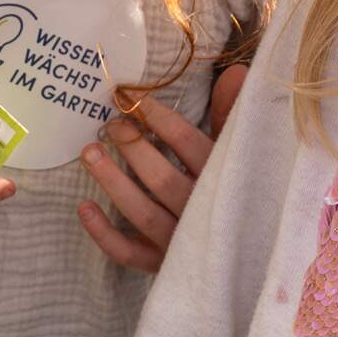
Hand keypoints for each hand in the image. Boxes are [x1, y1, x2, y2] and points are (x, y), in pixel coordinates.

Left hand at [78, 84, 233, 275]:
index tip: (134, 99)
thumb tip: (237, 72)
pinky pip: (129, 254)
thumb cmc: (238, 191)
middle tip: (111, 125)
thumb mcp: (241, 152)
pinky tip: (84, 207)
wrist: (254, 254)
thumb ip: (232, 115)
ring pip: (143, 214)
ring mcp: (181, 242)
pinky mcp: (162, 264)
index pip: (189, 145)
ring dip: (113, 183)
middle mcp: (202, 213)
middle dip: (133, 149)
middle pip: (162, 180)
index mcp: (223, 179)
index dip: (159, 119)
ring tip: (89, 153)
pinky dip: (104, 235)